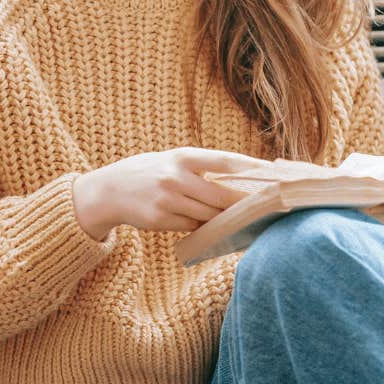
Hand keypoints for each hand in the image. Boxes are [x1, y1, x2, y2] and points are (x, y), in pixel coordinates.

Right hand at [74, 147, 274, 237]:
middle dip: (244, 205)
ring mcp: (167, 200)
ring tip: (241, 220)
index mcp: (182, 156)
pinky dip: (203, 227)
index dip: (251, 169)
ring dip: (224, 219)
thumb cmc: (149, 173)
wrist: (109, 190)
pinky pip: (192, 226)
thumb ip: (201, 168)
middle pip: (221, 196)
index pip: (225, 161)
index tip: (274, 175)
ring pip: (208, 215)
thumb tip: (241, 182)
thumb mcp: (172, 161)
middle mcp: (175, 177)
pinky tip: (210, 227)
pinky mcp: (160, 220)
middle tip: (266, 208)